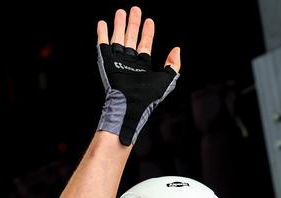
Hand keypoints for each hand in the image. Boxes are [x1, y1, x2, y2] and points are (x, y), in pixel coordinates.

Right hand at [96, 7, 180, 145]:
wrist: (130, 105)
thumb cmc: (148, 98)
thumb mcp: (166, 81)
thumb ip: (173, 66)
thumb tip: (177, 49)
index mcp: (142, 65)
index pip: (145, 44)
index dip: (148, 32)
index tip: (149, 20)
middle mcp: (129, 61)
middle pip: (131, 37)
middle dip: (133, 23)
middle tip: (135, 9)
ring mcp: (117, 61)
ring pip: (118, 38)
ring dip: (119, 24)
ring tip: (120, 11)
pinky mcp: (105, 62)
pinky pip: (103, 44)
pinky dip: (102, 33)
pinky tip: (103, 23)